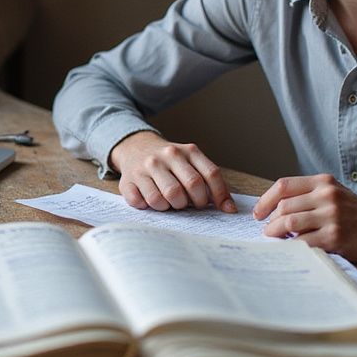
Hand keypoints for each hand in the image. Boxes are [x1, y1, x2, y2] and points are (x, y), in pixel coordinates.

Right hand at [108, 131, 235, 212]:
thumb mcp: (191, 162)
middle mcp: (167, 155)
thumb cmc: (170, 161)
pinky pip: (142, 203)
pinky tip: (150, 200)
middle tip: (190, 205)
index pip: (211, 174)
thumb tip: (229, 208)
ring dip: (171, 207)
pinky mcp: (127, 180)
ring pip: (165, 198)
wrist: (135, 147)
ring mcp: (146, 167)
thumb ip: (210, 180)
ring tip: (170, 202)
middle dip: (194, 203)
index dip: (220, 195)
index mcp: (188, 150)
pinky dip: (149, 207)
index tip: (223, 209)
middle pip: (190, 186)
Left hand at [253, 174, 356, 264]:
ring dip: (275, 234)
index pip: (283, 185)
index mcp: (324, 182)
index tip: (258, 213)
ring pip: (288, 223)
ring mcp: (331, 216)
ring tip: (275, 240)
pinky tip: (291, 249)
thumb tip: (274, 208)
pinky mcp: (335, 237)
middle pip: (283, 206)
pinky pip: (302, 242)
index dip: (265, 200)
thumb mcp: (335, 194)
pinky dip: (292, 247)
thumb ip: (309, 195)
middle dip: (270, 221)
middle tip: (268, 232)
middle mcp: (327, 196)